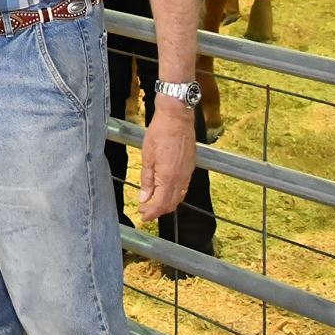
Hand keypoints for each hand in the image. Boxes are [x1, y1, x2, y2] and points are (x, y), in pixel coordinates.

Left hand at [138, 107, 197, 222]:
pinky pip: (184, 188)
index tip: (143, 216)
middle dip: (158, 210)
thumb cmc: (160, 132)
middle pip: (171, 203)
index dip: (151, 213)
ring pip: (179, 197)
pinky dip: (175, 194)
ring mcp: (188, 173)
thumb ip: (147, 180)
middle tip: (145, 211)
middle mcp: (181, 178)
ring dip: (167, 203)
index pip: (161, 204)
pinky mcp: (191, 167)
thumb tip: (144, 198)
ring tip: (153, 203)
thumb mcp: (147, 156)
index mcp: (169, 177)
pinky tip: (166, 191)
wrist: (177, 117)